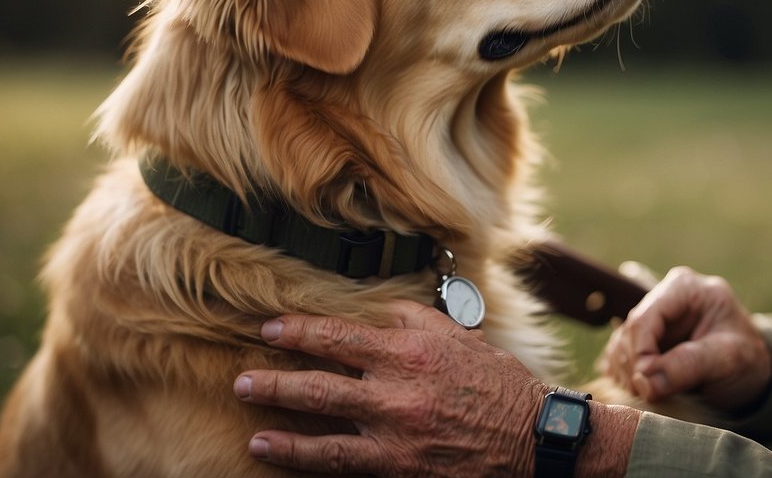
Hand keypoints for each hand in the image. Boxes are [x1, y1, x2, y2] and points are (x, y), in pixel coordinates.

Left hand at [234, 302, 545, 475]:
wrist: (530, 440)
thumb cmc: (495, 384)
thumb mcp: (460, 337)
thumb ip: (415, 321)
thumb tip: (377, 310)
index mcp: (413, 352)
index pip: (343, 336)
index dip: (301, 331)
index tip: (272, 327)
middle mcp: (399, 391)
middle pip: (323, 381)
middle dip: (276, 376)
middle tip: (241, 374)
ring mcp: (396, 434)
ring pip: (323, 424)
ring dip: (279, 414)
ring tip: (247, 408)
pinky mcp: (398, 468)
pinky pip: (339, 462)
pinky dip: (300, 455)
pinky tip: (270, 448)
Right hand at [600, 266, 770, 412]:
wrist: (753, 372)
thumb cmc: (747, 359)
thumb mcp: (729, 359)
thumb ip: (689, 365)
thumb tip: (646, 382)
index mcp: (684, 288)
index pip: (644, 318)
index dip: (640, 353)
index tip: (647, 386)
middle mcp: (664, 298)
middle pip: (629, 332)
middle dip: (635, 368)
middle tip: (650, 396)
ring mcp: (653, 319)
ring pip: (621, 345)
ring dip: (629, 375)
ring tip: (651, 396)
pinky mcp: (645, 339)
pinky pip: (621, 356)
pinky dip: (627, 377)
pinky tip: (646, 391)